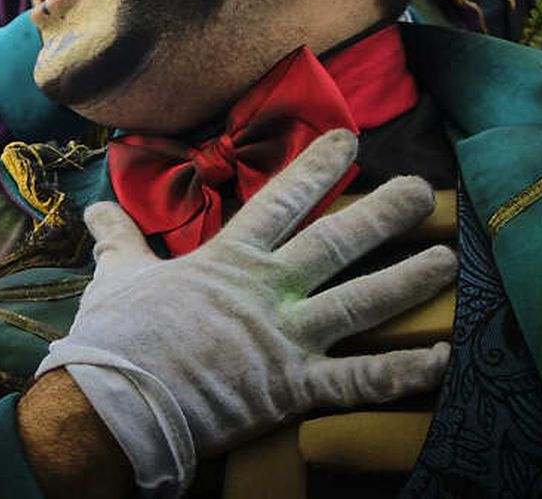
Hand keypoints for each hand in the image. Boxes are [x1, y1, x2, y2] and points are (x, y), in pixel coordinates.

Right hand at [35, 130, 454, 495]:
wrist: (116, 401)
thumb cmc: (116, 336)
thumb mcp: (116, 277)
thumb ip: (118, 240)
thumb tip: (94, 210)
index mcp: (229, 260)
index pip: (281, 201)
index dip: (317, 166)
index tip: (348, 138)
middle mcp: (268, 290)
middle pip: (337, 242)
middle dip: (384, 213)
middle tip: (422, 190)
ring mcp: (287, 339)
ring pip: (362, 302)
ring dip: (409, 281)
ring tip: (448, 260)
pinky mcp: (295, 389)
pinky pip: (361, 381)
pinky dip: (403, 372)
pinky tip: (442, 359)